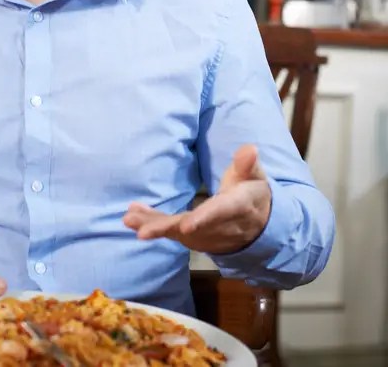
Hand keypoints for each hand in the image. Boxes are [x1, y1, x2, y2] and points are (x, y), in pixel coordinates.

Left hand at [122, 145, 271, 255]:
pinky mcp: (193, 239)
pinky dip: (152, 224)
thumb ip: (248, 164)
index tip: (185, 226)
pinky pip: (171, 232)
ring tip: (129, 218)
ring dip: (152, 225)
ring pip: (176, 232)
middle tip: (141, 231)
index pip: (220, 213)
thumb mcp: (254, 177)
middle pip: (190, 229)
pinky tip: (133, 216)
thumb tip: (249, 149)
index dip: (203, 219)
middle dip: (165, 228)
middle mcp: (218, 227)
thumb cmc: (252, 194)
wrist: (259, 227)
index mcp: (236, 207)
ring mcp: (205, 236)